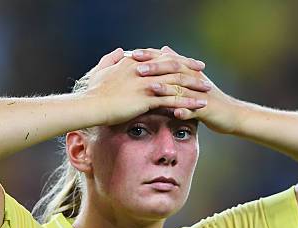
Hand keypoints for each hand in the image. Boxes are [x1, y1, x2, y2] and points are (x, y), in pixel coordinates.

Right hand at [81, 47, 212, 126]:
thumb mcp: (102, 70)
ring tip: (206, 89)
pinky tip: (198, 106)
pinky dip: (188, 102)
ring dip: (193, 86)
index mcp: (134, 62)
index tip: (185, 60)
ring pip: (176, 82)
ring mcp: (146, 84)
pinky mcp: (147, 99)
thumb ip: (111, 59)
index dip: (174, 58)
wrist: (91, 105)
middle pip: (172, 66)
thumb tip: (119, 51)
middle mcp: (143, 70)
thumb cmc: (94, 92)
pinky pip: (172, 100)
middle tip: (202, 70)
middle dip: (189, 68)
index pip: (159, 57)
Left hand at [130, 46, 244, 133]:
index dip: (150, 56)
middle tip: (137, 68)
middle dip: (156, 68)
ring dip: (167, 89)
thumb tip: (164, 49)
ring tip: (151, 88)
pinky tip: (176, 114)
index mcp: (188, 72)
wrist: (231, 114)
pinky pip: (195, 111)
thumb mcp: (192, 79)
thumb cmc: (209, 98)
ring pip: (182, 89)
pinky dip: (185, 112)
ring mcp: (200, 94)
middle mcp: (194, 80)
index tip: (131, 54)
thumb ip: (177, 65)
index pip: (167, 59)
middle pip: (173, 70)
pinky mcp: (206, 109)